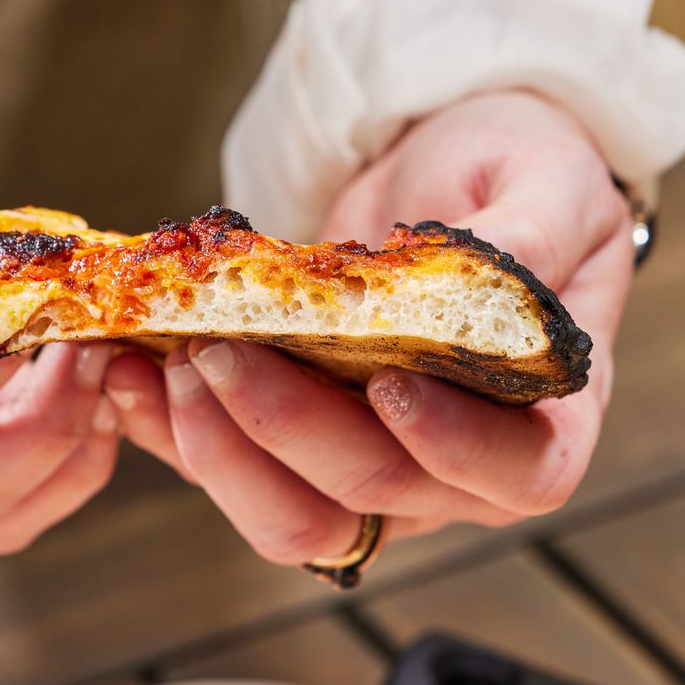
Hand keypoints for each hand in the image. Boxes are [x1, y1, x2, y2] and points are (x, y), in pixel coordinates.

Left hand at [104, 90, 631, 563]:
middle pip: (375, 496)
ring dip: (218, 450)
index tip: (389, 382)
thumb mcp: (553, 179)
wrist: (450, 168)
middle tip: (223, 349)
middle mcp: (457, 467)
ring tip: (164, 363)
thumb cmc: (521, 174)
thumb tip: (506, 276)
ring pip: (291, 516)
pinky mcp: (294, 444)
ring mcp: (372, 465)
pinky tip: (131, 369)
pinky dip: (171, 431)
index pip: (515, 474)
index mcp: (545, 420)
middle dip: (289, 431)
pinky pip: (229, 472)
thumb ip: (538, 232)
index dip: (451, 446)